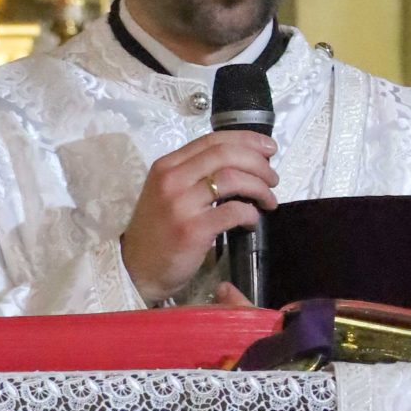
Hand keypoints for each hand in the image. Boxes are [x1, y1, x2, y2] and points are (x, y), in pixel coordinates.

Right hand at [120, 131, 277, 304]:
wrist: (137, 269)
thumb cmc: (158, 232)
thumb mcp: (168, 193)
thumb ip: (195, 175)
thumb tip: (242, 164)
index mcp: (167, 165)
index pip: (213, 140)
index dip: (247, 140)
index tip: (268, 149)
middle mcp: (171, 179)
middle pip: (226, 154)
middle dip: (258, 163)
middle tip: (273, 178)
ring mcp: (181, 204)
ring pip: (232, 179)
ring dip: (259, 187)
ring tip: (268, 200)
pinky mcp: (192, 230)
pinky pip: (233, 211)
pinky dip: (250, 214)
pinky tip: (252, 221)